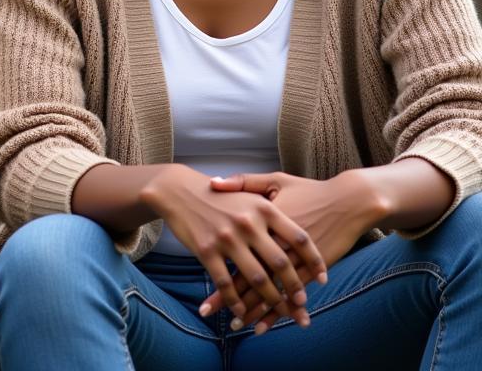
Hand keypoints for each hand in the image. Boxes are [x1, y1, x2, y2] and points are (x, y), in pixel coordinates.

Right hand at [143, 166, 325, 325]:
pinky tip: (243, 312)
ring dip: (272, 300)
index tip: (324, 277)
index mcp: (262, 207)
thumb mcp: (249, 191)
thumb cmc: (219, 193)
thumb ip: (273, 208)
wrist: (179, 190)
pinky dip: (237, 302)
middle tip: (303, 303)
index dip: (314, 260)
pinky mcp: (206, 251)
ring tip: (281, 312)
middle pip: (281, 263)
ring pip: (257, 278)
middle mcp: (248, 223)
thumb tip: (299, 235)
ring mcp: (227, 238)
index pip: (298, 237)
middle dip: (295, 288)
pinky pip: (226, 284)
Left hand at [202, 171, 375, 331]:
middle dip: (229, 296)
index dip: (215, 267)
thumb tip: (212, 182)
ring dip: (253, 309)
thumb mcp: (273, 180)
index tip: (201, 278)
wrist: (346, 202)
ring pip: (268, 290)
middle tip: (210, 312)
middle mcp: (273, 242)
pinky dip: (277, 311)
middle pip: (247, 274)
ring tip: (237, 325)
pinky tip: (266, 325)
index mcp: (260, 220)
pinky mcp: (309, 269)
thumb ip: (242, 182)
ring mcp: (292, 258)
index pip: (233, 249)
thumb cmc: (307, 190)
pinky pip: (289, 294)